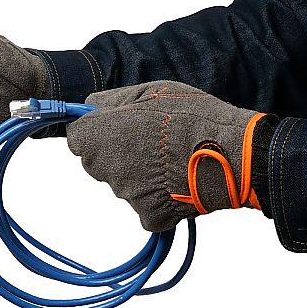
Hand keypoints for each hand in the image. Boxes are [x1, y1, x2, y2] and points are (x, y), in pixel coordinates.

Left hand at [67, 81, 265, 231]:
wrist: (230, 153)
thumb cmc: (189, 115)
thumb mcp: (149, 91)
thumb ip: (109, 100)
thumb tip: (88, 106)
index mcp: (98, 136)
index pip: (77, 138)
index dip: (93, 130)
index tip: (111, 126)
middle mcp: (105, 169)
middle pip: (97, 162)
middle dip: (114, 152)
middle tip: (148, 140)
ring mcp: (126, 195)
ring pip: (123, 183)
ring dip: (138, 173)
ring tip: (169, 158)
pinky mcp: (148, 216)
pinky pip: (145, 205)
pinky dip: (157, 196)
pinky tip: (176, 180)